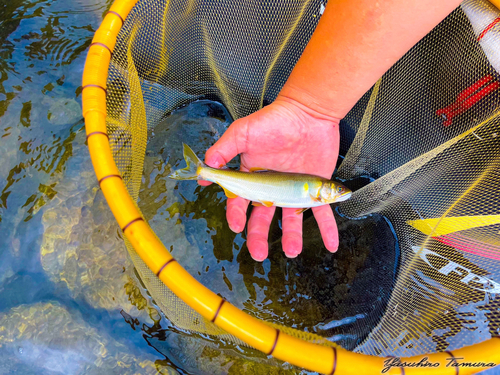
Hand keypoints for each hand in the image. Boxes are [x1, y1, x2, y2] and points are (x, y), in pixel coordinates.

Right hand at [201, 96, 339, 260]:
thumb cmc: (274, 120)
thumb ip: (223, 150)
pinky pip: (323, 213)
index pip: (240, 201)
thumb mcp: (242, 132)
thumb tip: (204, 170)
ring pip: (291, 220)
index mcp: (253, 177)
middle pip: (263, 217)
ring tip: (291, 251)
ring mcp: (294, 192)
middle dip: (258, 236)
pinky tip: (331, 245)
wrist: (307, 112)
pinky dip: (328, 230)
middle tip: (257, 253)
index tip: (235, 226)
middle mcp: (272, 188)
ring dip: (291, 237)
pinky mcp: (315, 190)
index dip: (236, 215)